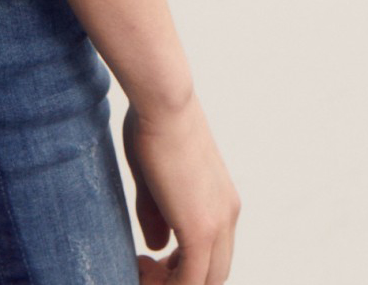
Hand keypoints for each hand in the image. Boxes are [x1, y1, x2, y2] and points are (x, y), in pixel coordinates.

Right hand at [122, 92, 240, 283]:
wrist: (163, 100)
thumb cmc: (153, 125)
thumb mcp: (154, 179)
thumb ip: (157, 215)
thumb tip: (158, 248)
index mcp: (222, 201)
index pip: (212, 253)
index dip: (182, 265)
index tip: (150, 259)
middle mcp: (228, 215)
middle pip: (214, 274)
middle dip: (177, 280)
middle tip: (144, 267)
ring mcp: (218, 223)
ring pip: (205, 282)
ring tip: (140, 269)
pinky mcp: (200, 229)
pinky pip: (190, 282)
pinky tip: (139, 266)